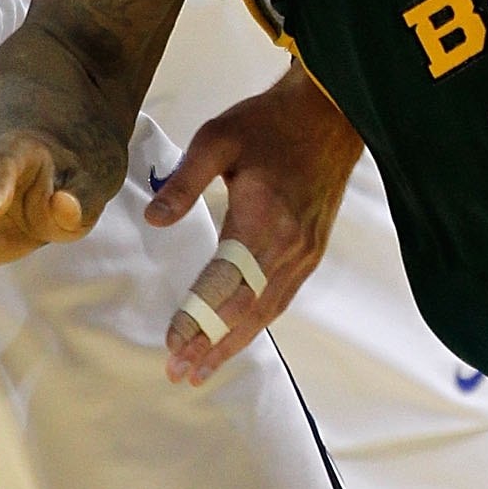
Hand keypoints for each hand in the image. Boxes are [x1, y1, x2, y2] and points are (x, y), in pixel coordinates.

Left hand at [146, 64, 364, 384]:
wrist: (331, 114)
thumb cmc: (270, 122)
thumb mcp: (218, 138)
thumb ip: (185, 182)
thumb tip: (155, 220)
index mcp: (263, 220)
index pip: (224, 285)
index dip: (197, 319)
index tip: (172, 346)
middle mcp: (289, 246)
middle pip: (246, 309)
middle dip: (212, 344)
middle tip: (180, 374)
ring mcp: (305, 252)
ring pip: (267, 310)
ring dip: (235, 341)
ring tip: (204, 368)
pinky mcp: (312, 250)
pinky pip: (282, 297)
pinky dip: (259, 323)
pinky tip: (241, 335)